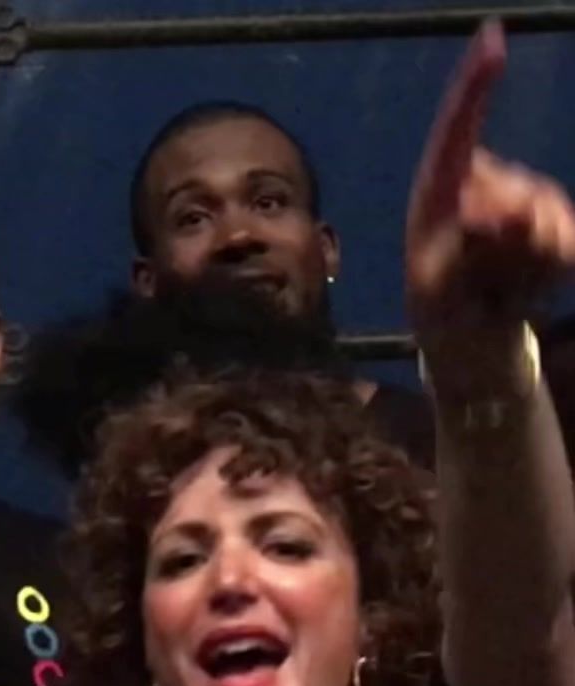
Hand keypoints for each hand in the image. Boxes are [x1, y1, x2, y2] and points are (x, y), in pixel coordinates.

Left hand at [407, 23, 574, 368]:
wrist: (472, 334)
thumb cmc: (440, 309)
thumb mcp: (436, 292)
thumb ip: (464, 254)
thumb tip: (506, 217)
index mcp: (441, 185)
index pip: (459, 126)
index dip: (477, 82)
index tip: (493, 38)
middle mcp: (485, 180)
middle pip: (518, 192)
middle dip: (512, 238)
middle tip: (489, 283)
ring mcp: (524, 196)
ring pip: (548, 218)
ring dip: (532, 262)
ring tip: (502, 291)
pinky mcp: (555, 220)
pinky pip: (569, 240)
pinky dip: (555, 269)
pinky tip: (531, 288)